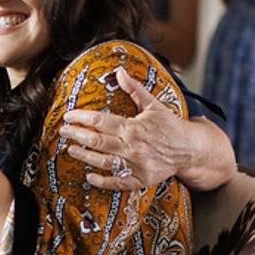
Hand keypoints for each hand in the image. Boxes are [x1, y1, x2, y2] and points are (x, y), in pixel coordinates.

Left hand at [58, 67, 191, 190]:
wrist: (190, 149)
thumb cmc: (170, 125)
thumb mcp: (154, 104)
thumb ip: (134, 89)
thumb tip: (120, 71)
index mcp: (133, 127)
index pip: (100, 121)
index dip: (81, 118)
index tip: (68, 116)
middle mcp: (132, 147)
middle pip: (97, 141)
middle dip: (76, 135)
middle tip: (63, 131)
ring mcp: (135, 165)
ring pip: (103, 161)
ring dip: (84, 156)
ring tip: (70, 149)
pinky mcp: (140, 179)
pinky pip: (117, 182)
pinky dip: (102, 181)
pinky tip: (89, 176)